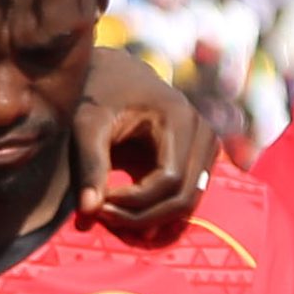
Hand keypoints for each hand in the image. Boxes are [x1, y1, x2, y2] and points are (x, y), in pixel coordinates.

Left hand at [69, 46, 215, 241]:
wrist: (114, 75)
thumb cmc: (98, 96)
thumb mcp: (87, 125)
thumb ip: (89, 165)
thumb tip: (89, 210)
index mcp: (180, 118)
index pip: (169, 180)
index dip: (135, 202)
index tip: (98, 204)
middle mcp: (203, 133)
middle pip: (184, 197)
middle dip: (142, 217)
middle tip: (101, 214)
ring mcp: (207, 147)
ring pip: (187, 203)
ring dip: (149, 219)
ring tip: (109, 211)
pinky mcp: (200, 158)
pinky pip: (185, 197)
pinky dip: (156, 210)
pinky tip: (123, 208)